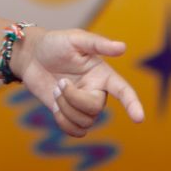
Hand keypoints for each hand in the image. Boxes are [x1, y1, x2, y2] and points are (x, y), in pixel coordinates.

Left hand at [18, 27, 146, 136]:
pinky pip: (76, 131)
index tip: (138, 118)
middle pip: (96, 109)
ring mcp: (82, 104)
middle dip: (74, 98)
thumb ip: (98, 43)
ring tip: (55, 89)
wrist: (31, 56)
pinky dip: (64, 123)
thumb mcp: (75, 39)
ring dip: (65, 107)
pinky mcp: (69, 114)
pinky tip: (55, 107)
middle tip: (60, 82)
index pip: (123, 91)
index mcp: (102, 74)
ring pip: (85, 122)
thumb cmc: (55, 43)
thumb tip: (122, 47)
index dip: (133, 104)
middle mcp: (96, 91)